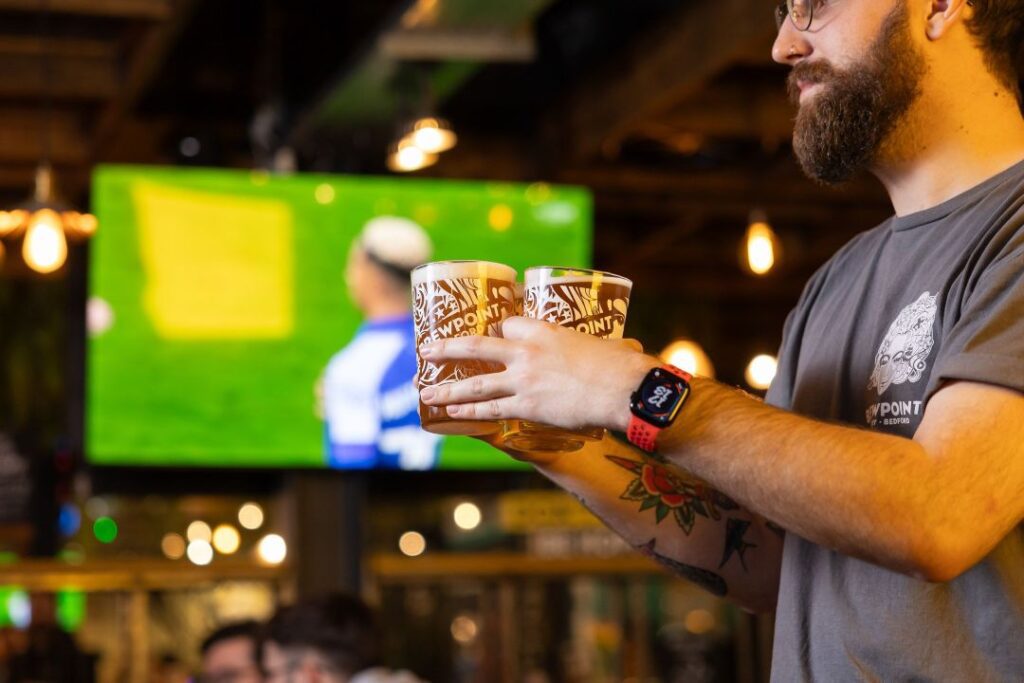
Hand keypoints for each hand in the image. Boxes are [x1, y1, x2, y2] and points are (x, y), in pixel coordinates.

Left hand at [418, 317, 655, 431]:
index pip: (508, 322)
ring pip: (475, 383)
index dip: (498, 327)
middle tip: (426, 350)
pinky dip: (469, 412)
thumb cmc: (620, 365)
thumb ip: (594, 347)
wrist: (623, 389)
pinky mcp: (527, 406)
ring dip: (447, 388)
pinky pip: (490, 409)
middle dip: (446, 348)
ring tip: (425, 391)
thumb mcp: (600, 343)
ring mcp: (523, 379)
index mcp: (543, 329)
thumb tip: (626, 348)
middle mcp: (526, 351)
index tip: (492, 330)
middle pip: (475, 345)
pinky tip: (452, 414)